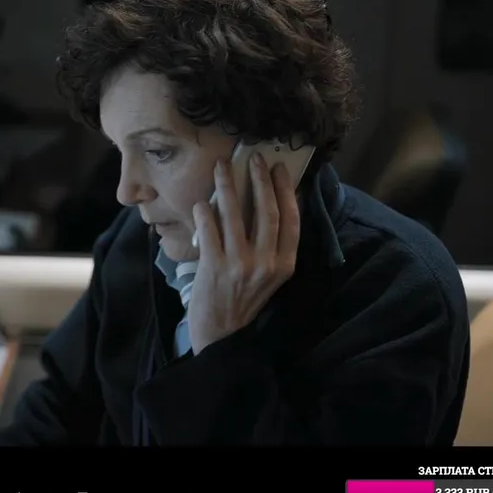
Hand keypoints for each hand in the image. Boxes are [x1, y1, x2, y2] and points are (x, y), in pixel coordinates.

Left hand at [188, 152, 300, 352]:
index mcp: (284, 264)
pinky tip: (201, 201)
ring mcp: (240, 265)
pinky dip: (205, 212)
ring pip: (235, 216)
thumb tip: (266, 202)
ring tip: (221, 166)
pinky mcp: (214, 267)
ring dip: (228, 186)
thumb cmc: (244, 299)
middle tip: (254, 158)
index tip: (279, 169)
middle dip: (260, 180)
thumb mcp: (268, 276)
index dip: (286, 191)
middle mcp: (266, 264)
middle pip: (267, 212)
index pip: (291, 220)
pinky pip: (209, 230)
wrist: (221, 334)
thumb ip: (271, 246)